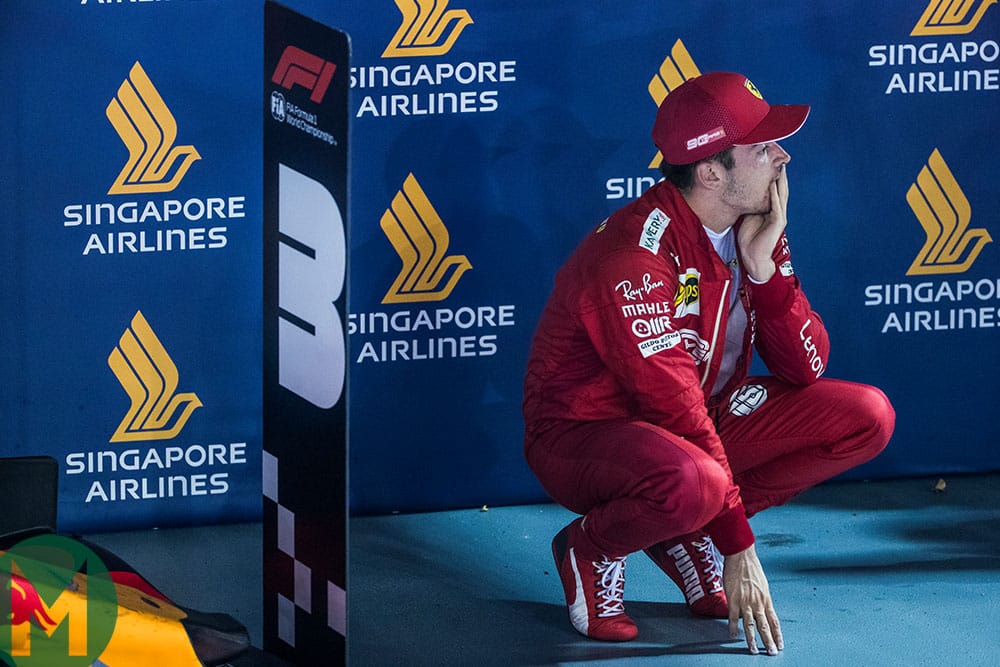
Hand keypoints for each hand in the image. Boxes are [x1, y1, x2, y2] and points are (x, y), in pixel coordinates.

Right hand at [723, 543, 782, 655]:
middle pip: (764, 626)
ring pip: (750, 624)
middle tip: (771, 653)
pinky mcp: (733, 598)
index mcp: (766, 599)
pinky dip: (733, 627)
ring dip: (752, 639)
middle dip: (768, 641)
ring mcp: (745, 601)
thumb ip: (761, 597)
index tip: (780, 645)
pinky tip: (732, 636)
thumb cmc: (751, 567)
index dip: (777, 634)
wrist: (741, 556)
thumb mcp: (762, 584)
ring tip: (753, 650)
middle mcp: (758, 602)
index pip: (774, 621)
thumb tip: (762, 605)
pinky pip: (733, 616)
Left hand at [737, 165, 788, 282]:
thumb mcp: (746, 216)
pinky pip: (776, 205)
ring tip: (780, 167)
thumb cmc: (748, 238)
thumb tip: (739, 192)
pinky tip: (773, 184)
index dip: (773, 176)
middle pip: (781, 188)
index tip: (770, 161)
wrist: (753, 257)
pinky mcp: (778, 222)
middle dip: (781, 174)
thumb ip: (747, 204)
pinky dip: (774, 194)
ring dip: (781, 181)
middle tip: (780, 158)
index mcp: (771, 209)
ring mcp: (779, 216)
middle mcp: (777, 211)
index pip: (774, 189)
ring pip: (781, 194)